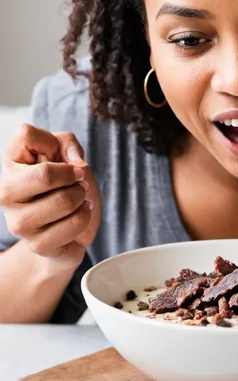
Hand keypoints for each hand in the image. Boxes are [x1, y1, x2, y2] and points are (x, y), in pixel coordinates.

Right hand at [0, 125, 101, 268]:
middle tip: (79, 181)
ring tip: (80, 199)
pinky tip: (80, 214)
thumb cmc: (65, 188)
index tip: (63, 159)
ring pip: (64, 201)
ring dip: (82, 197)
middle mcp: (5, 193)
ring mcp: (19, 222)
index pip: (26, 135)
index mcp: (10, 166)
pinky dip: (85, 215)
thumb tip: (74, 162)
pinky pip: (74, 223)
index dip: (55, 144)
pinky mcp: (38, 245)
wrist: (68, 232)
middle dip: (74, 176)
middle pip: (45, 175)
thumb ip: (67, 143)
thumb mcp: (67, 155)